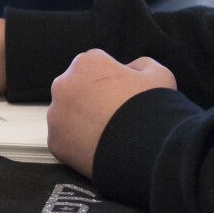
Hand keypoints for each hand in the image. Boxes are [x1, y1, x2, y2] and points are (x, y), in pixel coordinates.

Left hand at [48, 49, 176, 177]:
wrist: (149, 149)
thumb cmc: (154, 108)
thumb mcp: (159, 75)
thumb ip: (141, 65)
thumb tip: (130, 68)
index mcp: (86, 63)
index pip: (96, 65)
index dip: (113, 80)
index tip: (123, 94)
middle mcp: (63, 84)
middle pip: (76, 89)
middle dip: (92, 99)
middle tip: (114, 115)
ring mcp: (55, 114)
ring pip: (67, 115)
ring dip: (82, 120)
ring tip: (108, 133)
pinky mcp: (54, 141)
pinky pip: (65, 139)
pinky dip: (78, 143)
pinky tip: (99, 147)